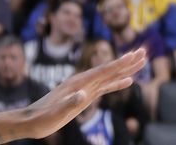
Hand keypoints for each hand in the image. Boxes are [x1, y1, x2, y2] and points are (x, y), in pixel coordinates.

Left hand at [14, 49, 145, 139]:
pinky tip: (127, 81)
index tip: (135, 54)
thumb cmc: (42, 117)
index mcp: (79, 82)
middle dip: (127, 61)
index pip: (104, 70)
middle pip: (110, 69)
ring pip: (110, 76)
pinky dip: (117, 83)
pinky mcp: (85, 95)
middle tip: (144, 53)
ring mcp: (85, 88)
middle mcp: (84, 81)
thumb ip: (70, 102)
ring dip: (125, 69)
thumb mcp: (56, 112)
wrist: (31, 121)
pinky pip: (105, 87)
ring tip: (141, 62)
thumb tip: (83, 94)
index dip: (120, 63)